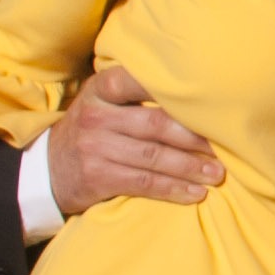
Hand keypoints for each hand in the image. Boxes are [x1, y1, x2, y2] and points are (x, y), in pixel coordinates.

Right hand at [44, 65, 219, 216]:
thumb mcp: (103, 101)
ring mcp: (95, 147)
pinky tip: (195, 193)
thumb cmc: (92, 130)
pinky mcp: (97, 177)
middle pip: (156, 124)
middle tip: (226, 147)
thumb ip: (137, 93)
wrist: (48, 170)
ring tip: (217, 174)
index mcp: (101, 88)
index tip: (210, 99)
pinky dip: (173, 189)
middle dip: (195, 137)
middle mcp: (96, 115)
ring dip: (190, 167)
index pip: (137, 81)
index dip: (173, 90)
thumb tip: (197, 93)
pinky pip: (143, 183)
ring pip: (153, 156)